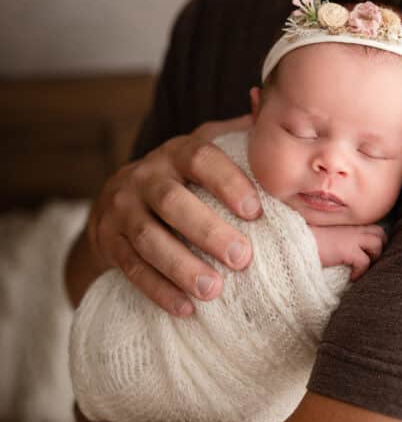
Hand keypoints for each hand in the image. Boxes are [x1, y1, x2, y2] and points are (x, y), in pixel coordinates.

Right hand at [82, 115, 260, 315]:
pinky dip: (158, 290)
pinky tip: (186, 308)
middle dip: (207, 231)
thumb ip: (238, 135)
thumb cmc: (182, 178)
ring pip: (147, 239)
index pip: (200, 157)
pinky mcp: (108, 241)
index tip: (255, 211)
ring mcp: (121, 209)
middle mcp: (144, 176)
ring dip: (181, 267)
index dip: (227, 181)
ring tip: (214, 290)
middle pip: (172, 201)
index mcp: (175, 152)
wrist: (115, 202)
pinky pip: (131, 268)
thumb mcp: (204, 150)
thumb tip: (273, 113)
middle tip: (242, 258)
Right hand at [311, 224, 386, 281]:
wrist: (295, 240)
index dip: (373, 240)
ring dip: (373, 258)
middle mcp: (353, 228)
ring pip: (378, 245)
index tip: (366, 252)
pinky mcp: (347, 250)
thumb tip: (344, 249)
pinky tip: (351, 277)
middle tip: (368, 260)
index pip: (373, 227)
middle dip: (379, 247)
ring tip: (361, 268)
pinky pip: (365, 261)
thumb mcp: (327, 233)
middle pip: (381, 233)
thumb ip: (340, 235)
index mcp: (348, 224)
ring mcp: (351, 238)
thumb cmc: (307, 239)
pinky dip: (360, 272)